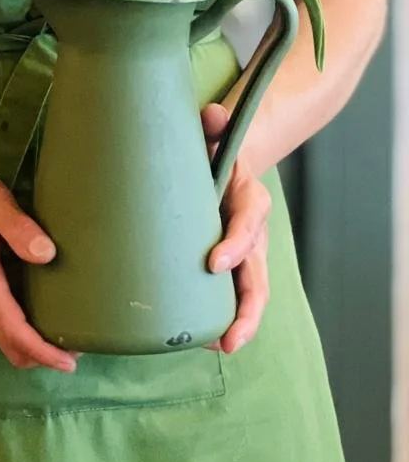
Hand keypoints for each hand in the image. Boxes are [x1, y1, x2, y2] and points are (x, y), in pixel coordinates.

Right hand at [0, 157, 78, 372]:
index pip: (13, 330)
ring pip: (8, 341)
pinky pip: (4, 328)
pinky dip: (27, 333)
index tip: (70, 361)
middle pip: (12, 347)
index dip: (42, 351)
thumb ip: (17, 225)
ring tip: (71, 330)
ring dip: (37, 346)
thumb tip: (47, 254)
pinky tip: (49, 313)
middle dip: (46, 355)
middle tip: (82, 342)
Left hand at [201, 102, 271, 353]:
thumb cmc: (212, 151)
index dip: (235, 243)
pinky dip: (224, 320)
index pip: (248, 222)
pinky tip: (202, 340)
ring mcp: (244, 253)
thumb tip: (213, 113)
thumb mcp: (214, 135)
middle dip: (247, 309)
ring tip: (219, 348)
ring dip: (240, 324)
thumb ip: (213, 123)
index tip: (214, 263)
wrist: (224, 163)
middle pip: (258, 274)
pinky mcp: (230, 266)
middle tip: (229, 339)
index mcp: (249, 198)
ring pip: (251, 294)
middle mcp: (252, 232)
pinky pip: (233, 297)